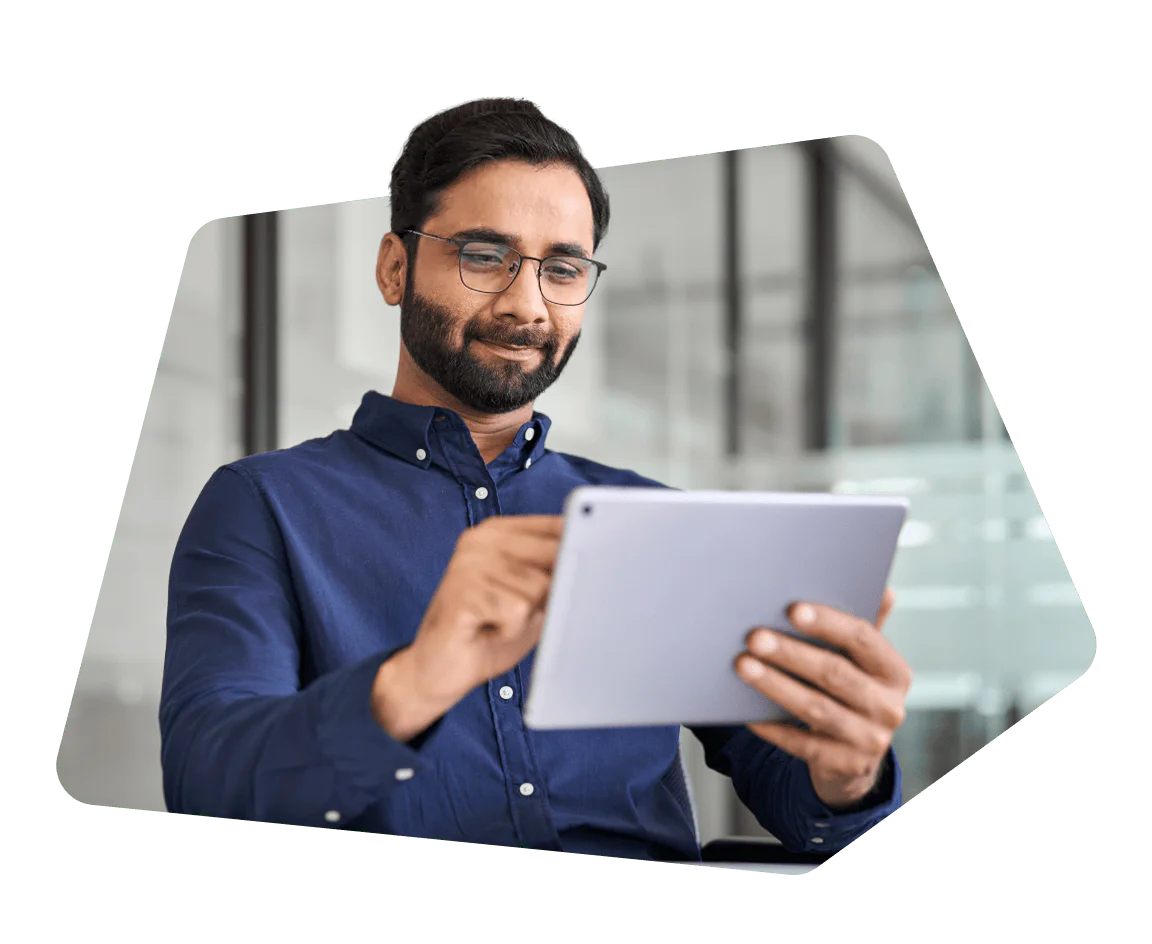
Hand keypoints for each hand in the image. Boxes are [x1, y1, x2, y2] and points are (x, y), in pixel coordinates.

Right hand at [372, 514, 562, 740]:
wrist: (438, 669)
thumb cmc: (489, 631)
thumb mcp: (531, 597)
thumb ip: (555, 574)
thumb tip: (589, 562)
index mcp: (498, 531)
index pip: (557, 526)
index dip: (578, 553)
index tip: (579, 572)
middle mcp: (481, 539)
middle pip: (555, 554)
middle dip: (549, 591)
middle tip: (519, 610)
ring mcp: (469, 563)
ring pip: (539, 587)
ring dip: (527, 616)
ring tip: (499, 622)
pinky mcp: (463, 592)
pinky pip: (517, 611)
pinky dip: (510, 630)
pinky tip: (488, 630)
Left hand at [735, 589, 911, 808]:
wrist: (855, 757)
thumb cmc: (851, 690)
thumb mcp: (862, 662)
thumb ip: (865, 627)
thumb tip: (883, 587)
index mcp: (894, 671)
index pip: (863, 639)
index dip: (828, 622)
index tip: (792, 609)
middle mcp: (889, 706)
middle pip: (834, 673)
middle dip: (790, 653)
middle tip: (754, 637)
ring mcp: (869, 739)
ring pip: (815, 708)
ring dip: (775, 685)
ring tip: (743, 666)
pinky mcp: (845, 765)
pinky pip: (802, 744)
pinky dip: (773, 727)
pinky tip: (747, 712)